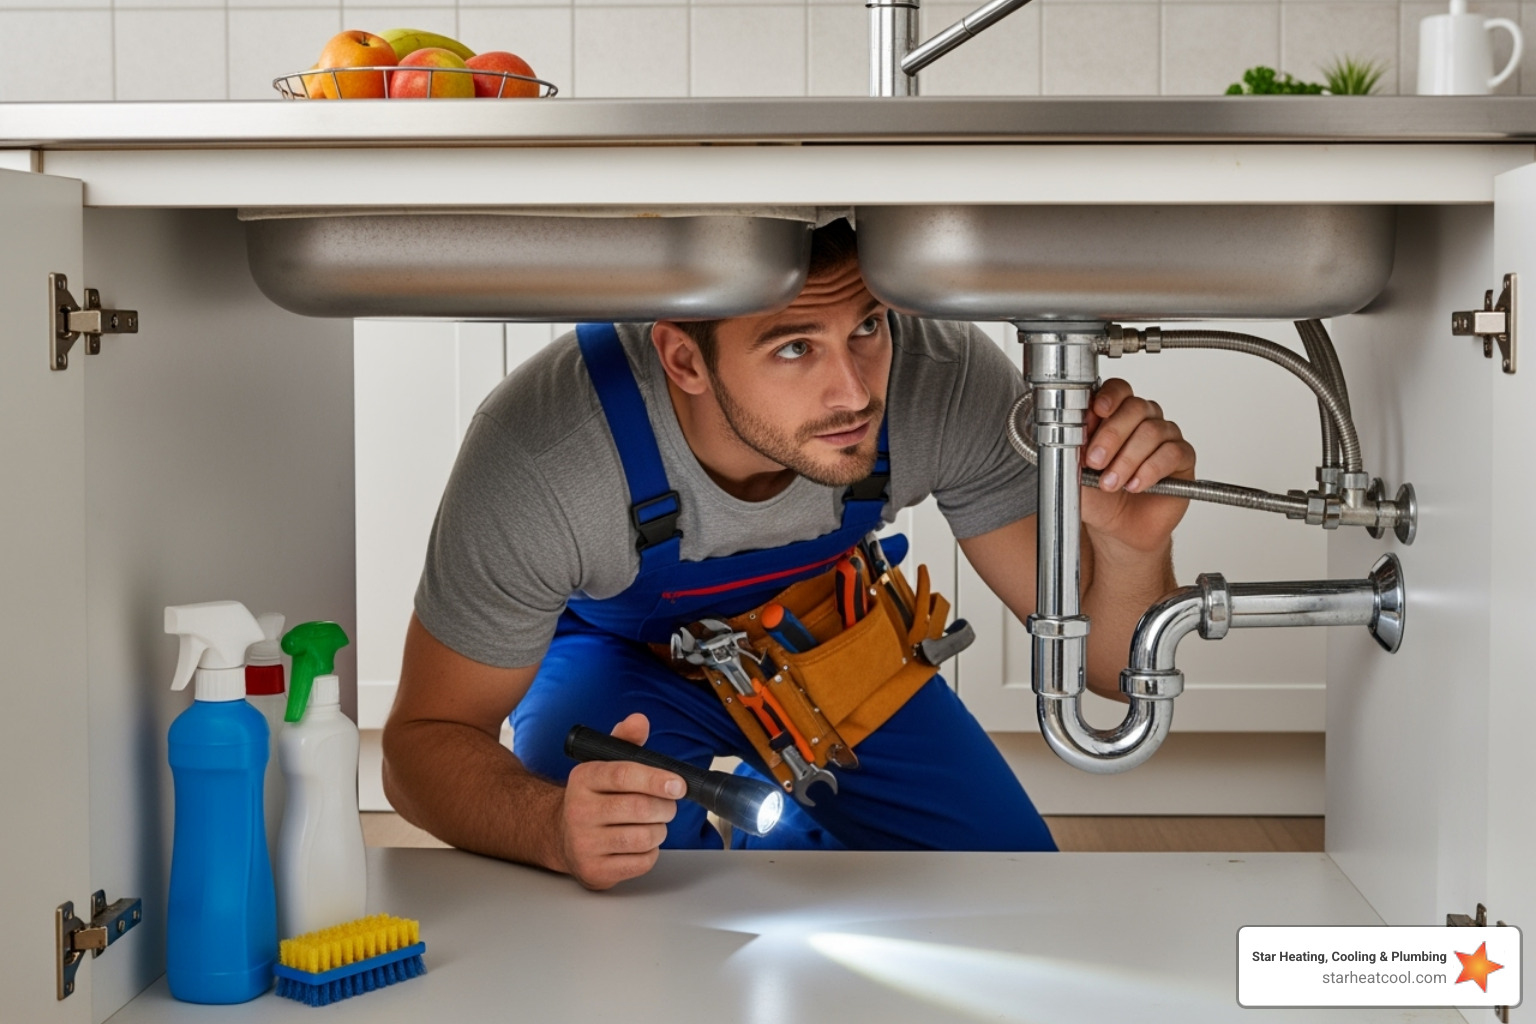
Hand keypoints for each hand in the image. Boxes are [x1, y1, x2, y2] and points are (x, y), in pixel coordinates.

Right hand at [556, 713, 682, 889]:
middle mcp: (579, 811)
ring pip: (644, 838)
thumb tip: (639, 720)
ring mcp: (584, 844)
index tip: (679, 784)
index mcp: (583, 779)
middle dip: (665, 807)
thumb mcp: (605, 763)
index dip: (656, 779)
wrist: (562, 835)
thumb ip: (626, 741)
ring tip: (652, 824)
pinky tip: (639, 844)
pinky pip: (641, 862)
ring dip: (659, 831)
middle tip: (667, 805)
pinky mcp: (594, 871)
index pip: (623, 775)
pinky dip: (649, 853)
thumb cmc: (594, 797)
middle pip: (640, 809)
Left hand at [1079, 378, 1195, 554]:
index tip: (1097, 411)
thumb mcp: (1075, 476)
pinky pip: (1172, 453)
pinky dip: (1149, 470)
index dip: (1109, 396)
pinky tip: (1134, 485)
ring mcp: (1165, 437)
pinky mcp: (1182, 458)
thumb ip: (1074, 451)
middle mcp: (1143, 421)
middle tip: (1095, 461)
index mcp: (1116, 416)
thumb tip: (1078, 430)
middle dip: (1112, 435)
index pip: (1118, 390)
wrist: (1118, 530)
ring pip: (1152, 431)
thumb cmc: (1099, 498)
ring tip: (1111, 483)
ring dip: (1128, 459)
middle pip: (1135, 408)